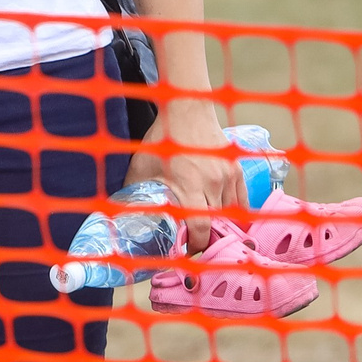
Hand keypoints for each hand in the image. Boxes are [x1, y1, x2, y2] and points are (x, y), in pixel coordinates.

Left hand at [137, 99, 245, 251]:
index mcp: (190, 184)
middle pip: (217, 224)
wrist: (187, 109)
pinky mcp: (236, 169)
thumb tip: (119, 217)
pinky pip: (242, 199)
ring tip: (210, 235)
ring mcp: (228, 175)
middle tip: (195, 246)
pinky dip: (236, 212)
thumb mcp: (142, 166)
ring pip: (231, 213)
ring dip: (221, 226)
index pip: (201, 227)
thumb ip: (134, 192)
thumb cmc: (162, 138)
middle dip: (207, 239)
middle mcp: (213, 182)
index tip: (187, 252)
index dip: (196, 245)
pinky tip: (228, 221)